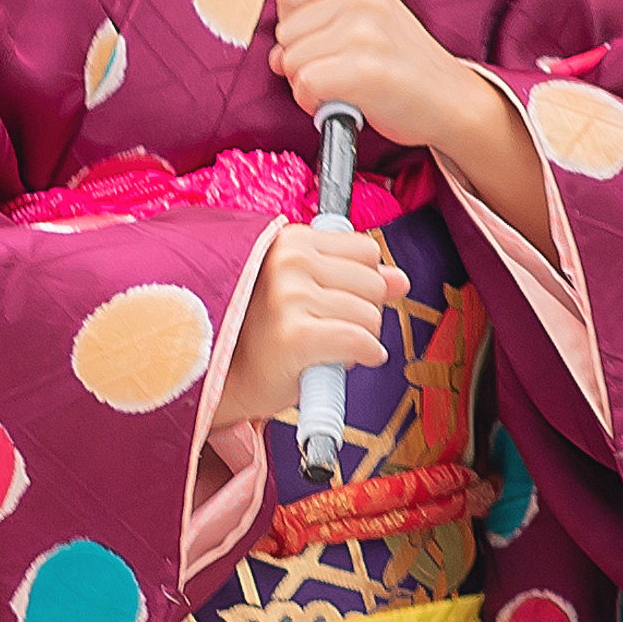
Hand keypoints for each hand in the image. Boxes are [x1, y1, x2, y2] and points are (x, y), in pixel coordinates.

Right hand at [205, 217, 402, 442]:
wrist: (222, 379)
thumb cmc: (263, 336)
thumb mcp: (307, 293)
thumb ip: (354, 278)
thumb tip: (400, 279)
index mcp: (290, 242)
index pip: (366, 250)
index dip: (363, 282)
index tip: (341, 302)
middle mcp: (288, 262)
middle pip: (373, 282)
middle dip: (363, 312)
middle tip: (331, 330)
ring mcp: (289, 297)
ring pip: (370, 314)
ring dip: (361, 339)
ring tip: (327, 347)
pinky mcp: (294, 335)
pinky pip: (360, 341)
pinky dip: (364, 356)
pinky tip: (344, 362)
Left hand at [267, 0, 539, 221]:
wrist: (453, 101)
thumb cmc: (404, 67)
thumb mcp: (366, 24)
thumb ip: (318, 26)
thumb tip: (274, 56)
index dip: (299, 29)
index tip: (330, 45)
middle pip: (285, 33)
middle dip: (303, 60)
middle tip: (344, 72)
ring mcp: (363, 32)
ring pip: (290, 62)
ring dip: (310, 85)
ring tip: (349, 86)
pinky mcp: (364, 69)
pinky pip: (304, 86)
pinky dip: (316, 103)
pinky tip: (347, 101)